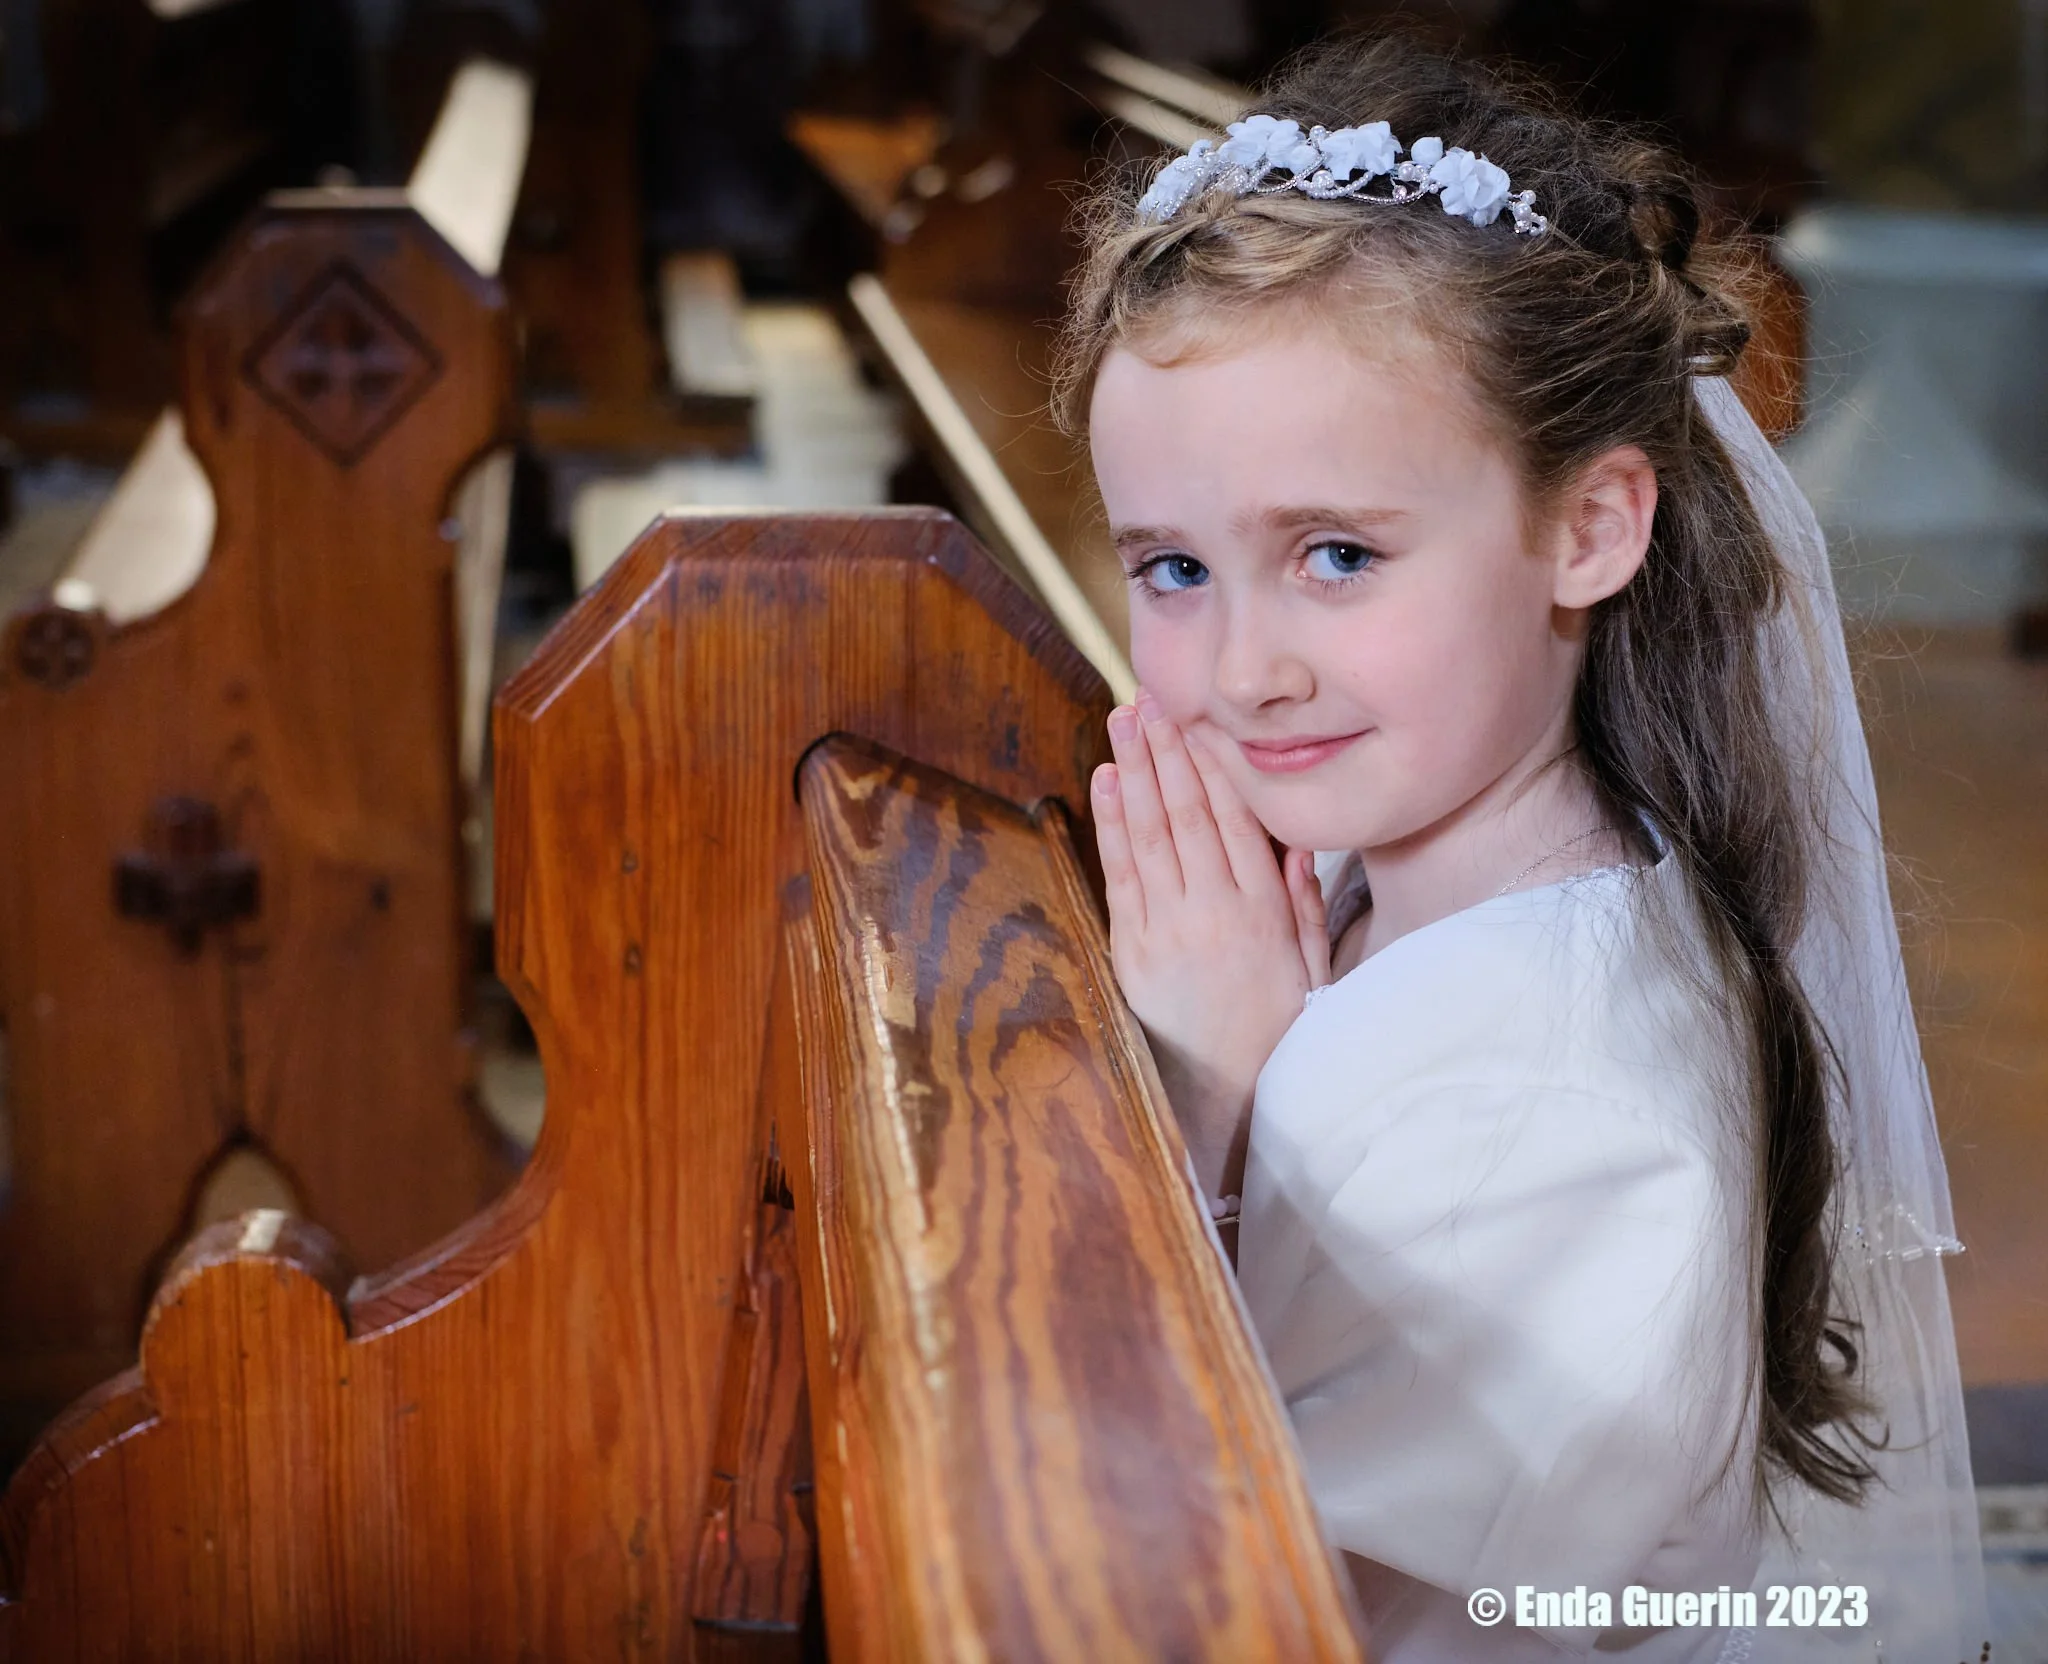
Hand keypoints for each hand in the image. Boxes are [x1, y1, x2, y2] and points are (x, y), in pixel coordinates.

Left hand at [1092, 691, 1329, 1197]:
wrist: (1230, 1098)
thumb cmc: (1277, 1033)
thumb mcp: (1313, 969)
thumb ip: (1304, 905)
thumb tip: (1298, 842)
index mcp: (1264, 910)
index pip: (1234, 817)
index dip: (1213, 761)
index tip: (1199, 716)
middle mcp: (1214, 910)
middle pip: (1187, 812)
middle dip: (1168, 750)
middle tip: (1150, 697)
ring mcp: (1169, 928)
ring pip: (1152, 832)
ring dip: (1135, 771)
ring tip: (1122, 720)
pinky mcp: (1133, 950)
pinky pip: (1122, 875)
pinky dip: (1113, 825)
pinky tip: (1107, 782)